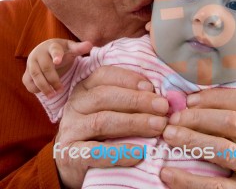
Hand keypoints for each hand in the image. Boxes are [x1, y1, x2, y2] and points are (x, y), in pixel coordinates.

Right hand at [22, 39, 91, 96]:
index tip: (58, 61)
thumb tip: (90, 45)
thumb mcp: (71, 48)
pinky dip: (35, 88)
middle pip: (45, 67)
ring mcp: (31, 62)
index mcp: (52, 46)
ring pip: (34, 75)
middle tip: (61, 89)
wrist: (46, 52)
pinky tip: (45, 92)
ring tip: (53, 95)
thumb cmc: (62, 51)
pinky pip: (27, 82)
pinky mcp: (27, 71)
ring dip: (43, 86)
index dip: (56, 55)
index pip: (54, 50)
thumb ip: (80, 48)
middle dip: (53, 80)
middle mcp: (39, 53)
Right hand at [55, 66, 168, 187]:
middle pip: (104, 96)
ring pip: (102, 121)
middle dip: (137, 100)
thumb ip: (128, 98)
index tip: (152, 87)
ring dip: (133, 122)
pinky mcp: (71, 155)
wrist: (74, 162)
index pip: (104, 75)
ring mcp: (71, 129)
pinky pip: (95, 152)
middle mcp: (75, 105)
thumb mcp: (109, 108)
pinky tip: (139, 153)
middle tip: (163, 107)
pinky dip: (119, 152)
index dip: (129, 79)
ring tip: (158, 126)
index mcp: (85, 88)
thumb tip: (158, 96)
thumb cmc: (99, 130)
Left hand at [161, 88, 235, 187]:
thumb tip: (188, 103)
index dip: (215, 98)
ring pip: (225, 150)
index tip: (189, 100)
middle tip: (173, 119)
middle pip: (233, 122)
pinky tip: (167, 173)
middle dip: (198, 117)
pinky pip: (216, 186)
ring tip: (168, 136)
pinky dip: (188, 180)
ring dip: (192, 140)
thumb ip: (226, 116)